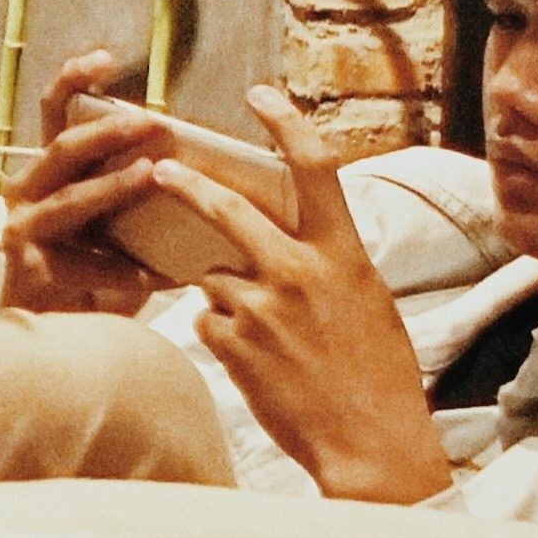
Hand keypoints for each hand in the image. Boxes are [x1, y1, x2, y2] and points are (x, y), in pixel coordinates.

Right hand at [0, 53, 299, 313]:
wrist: (59, 340)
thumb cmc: (98, 275)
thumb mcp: (119, 221)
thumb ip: (139, 188)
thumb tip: (209, 164)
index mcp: (50, 172)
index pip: (56, 114)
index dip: (74, 81)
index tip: (106, 57)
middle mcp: (27, 193)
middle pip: (61, 149)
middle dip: (105, 131)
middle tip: (149, 122)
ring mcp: (23, 231)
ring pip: (68, 201)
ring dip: (111, 186)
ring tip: (150, 175)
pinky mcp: (31, 271)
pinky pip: (87, 266)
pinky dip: (128, 272)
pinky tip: (163, 278)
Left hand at [155, 85, 455, 504]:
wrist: (370, 443)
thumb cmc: (379, 374)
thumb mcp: (367, 302)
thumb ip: (326, 264)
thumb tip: (290, 242)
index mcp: (344, 254)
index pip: (315, 169)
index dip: (286, 124)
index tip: (261, 94)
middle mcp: (299, 271)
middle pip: (227, 208)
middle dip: (187, 184)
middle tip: (157, 169)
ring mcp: (258, 306)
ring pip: (211, 276)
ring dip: (222, 294)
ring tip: (266, 336)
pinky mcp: (228, 341)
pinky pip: (207, 320)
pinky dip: (221, 333)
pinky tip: (255, 362)